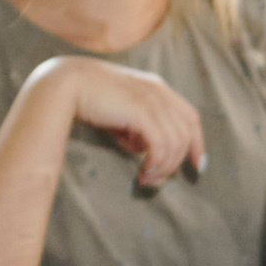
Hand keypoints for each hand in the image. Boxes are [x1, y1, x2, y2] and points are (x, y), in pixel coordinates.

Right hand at [44, 56, 205, 186]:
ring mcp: (152, 100)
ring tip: (146, 180)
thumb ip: (134, 127)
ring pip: (175, 142)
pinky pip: (161, 144)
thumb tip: (142, 149)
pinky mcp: (142, 111)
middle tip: (157, 180)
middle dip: (178, 161)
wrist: (66, 85)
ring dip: (164, 167)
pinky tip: (143, 173)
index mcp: (157, 87)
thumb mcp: (119, 112)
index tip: (198, 165)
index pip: (189, 117)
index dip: (197, 142)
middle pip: (186, 132)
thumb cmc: (88, 99)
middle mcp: (159, 91)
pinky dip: (156, 163)